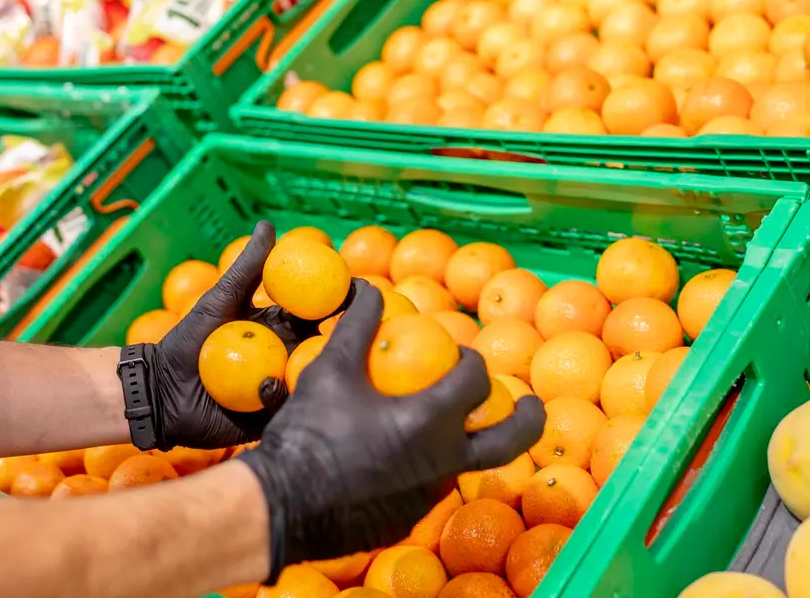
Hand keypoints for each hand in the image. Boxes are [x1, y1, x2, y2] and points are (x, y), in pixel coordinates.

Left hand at [131, 221, 349, 450]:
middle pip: (324, 348)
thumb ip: (247, 268)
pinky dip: (287, 400)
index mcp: (279, 330)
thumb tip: (269, 224)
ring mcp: (281, 390)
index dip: (339, 303)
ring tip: (322, 363)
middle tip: (361, 329)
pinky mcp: (270, 418)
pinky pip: (288, 410)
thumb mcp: (220, 300)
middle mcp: (286, 359)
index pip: (317, 314)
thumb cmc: (187, 342)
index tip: (358, 290)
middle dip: (346, 339)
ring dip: (321, 372)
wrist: (160, 390)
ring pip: (311, 381)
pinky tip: (273, 388)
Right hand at [237, 281, 545, 578]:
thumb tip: (369, 286)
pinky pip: (426, 491)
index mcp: (430, 422)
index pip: (475, 383)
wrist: (278, 505)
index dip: (473, 362)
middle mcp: (442, 464)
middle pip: (509, 442)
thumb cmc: (308, 432)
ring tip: (441, 427)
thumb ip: (357, 325)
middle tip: (531, 403)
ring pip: (461, 467)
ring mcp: (427, 500)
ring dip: (462, 444)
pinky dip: (422, 471)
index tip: (462, 356)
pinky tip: (395, 460)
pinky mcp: (406, 523)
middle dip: (528, 419)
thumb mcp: (330, 369)